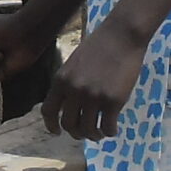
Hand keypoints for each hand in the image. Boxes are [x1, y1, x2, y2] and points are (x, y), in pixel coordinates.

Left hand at [40, 20, 150, 142]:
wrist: (122, 35)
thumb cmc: (100, 45)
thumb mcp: (73, 63)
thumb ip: (68, 83)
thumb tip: (68, 106)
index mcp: (61, 80)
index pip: (48, 111)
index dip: (51, 126)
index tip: (57, 132)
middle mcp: (74, 91)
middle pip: (69, 124)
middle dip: (76, 133)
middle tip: (84, 134)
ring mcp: (93, 97)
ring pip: (88, 130)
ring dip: (93, 136)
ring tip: (98, 134)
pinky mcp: (113, 101)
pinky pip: (107, 127)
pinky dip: (109, 132)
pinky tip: (112, 129)